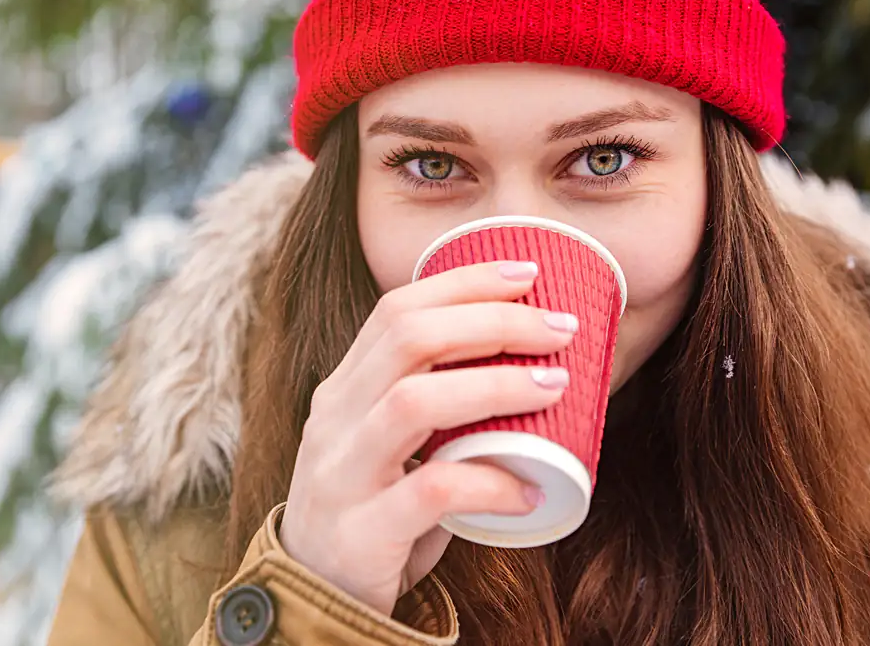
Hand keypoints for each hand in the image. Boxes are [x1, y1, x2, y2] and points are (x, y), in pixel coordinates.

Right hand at [278, 260, 576, 615]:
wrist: (313, 596)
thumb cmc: (371, 511)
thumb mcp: (391, 445)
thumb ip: (436, 407)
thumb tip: (530, 369)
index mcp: (344, 389)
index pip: (396, 310)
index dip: (463, 283)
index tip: (526, 274)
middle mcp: (334, 419)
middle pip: (407, 338)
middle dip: (491, 321)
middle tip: (556, 329)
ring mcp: (341, 473)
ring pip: (414, 402)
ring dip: (494, 386)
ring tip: (554, 387)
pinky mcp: (359, 532)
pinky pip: (432, 492)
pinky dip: (490, 483)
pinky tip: (530, 489)